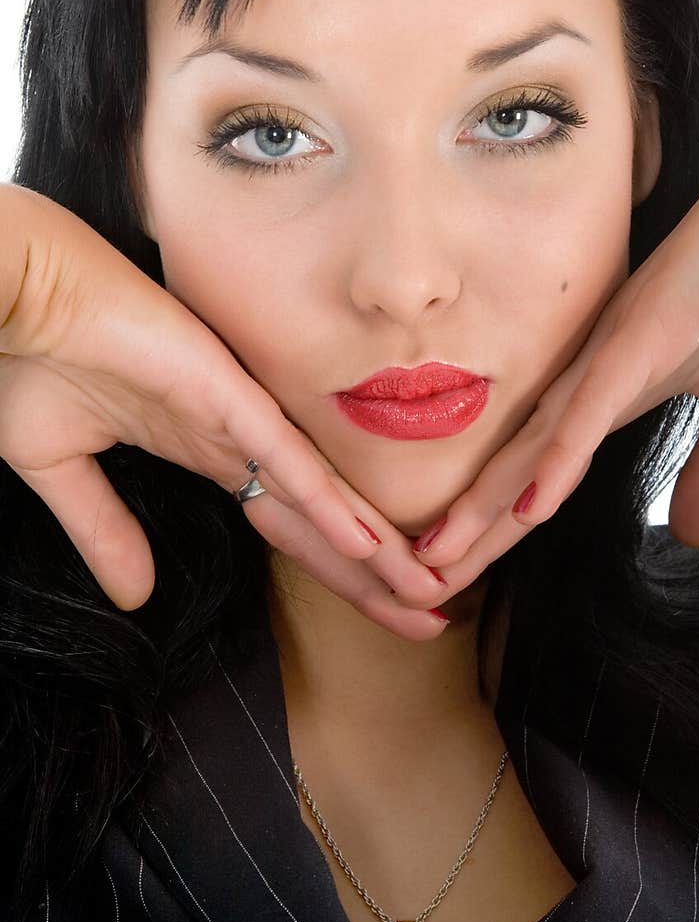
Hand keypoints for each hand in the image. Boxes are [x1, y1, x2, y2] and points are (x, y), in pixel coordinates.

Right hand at [0, 185, 445, 633]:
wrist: (12, 302)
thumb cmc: (33, 362)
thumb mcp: (65, 472)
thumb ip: (107, 532)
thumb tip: (137, 598)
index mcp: (208, 453)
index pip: (291, 529)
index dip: (339, 574)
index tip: (385, 612)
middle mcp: (238, 438)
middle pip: (323, 524)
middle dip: (376, 577)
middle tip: (433, 619)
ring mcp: (235, 415)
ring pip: (320, 497)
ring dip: (374, 550)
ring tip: (427, 594)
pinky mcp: (222, 391)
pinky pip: (281, 456)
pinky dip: (323, 501)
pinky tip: (368, 541)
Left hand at [410, 120, 698, 588]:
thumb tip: (693, 537)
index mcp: (614, 391)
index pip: (543, 474)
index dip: (499, 529)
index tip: (458, 577)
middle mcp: (595, 376)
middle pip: (518, 465)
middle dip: (470, 528)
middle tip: (416, 585)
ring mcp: (614, 354)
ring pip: (537, 441)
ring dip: (489, 504)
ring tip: (437, 556)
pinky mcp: (644, 334)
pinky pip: (594, 405)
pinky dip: (561, 455)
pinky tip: (528, 506)